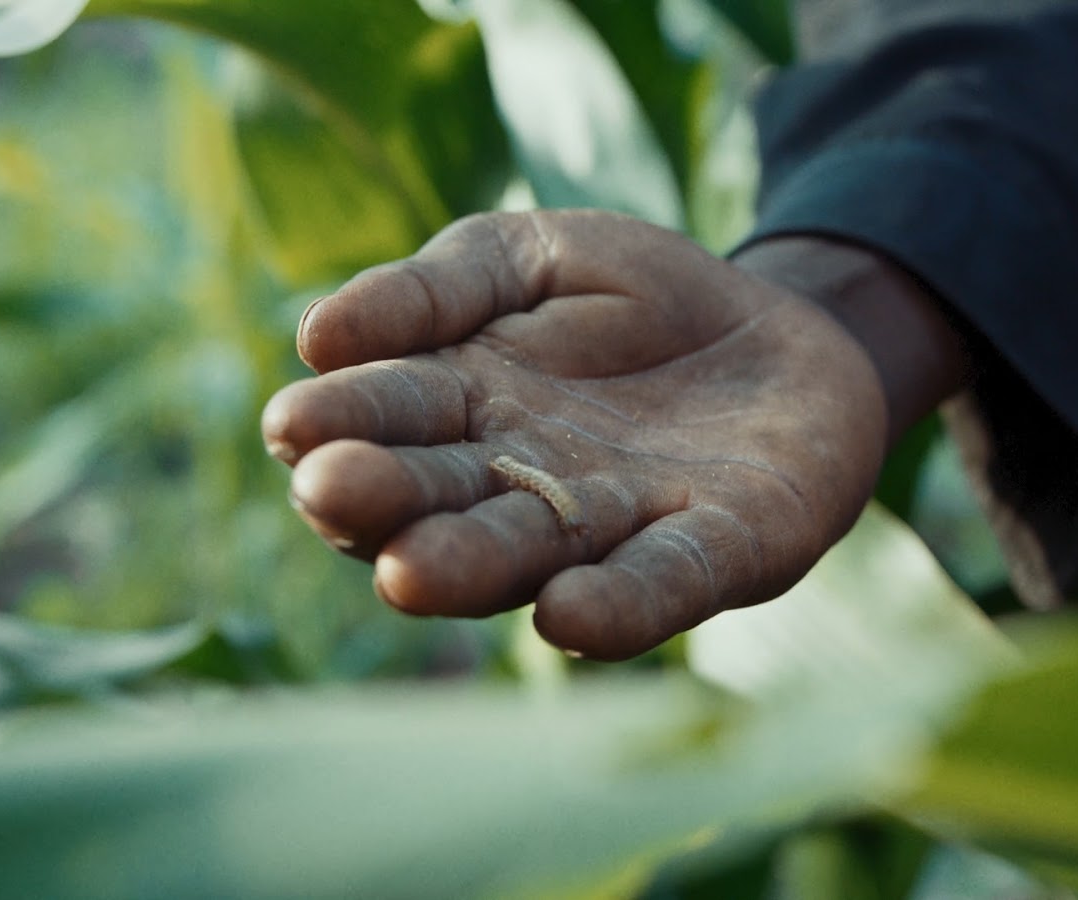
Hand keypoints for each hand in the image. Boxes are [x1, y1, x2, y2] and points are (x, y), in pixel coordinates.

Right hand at [261, 211, 964, 659]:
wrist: (785, 326)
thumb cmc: (635, 299)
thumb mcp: (525, 256)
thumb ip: (433, 290)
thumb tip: (313, 334)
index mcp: (464, 409)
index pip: (389, 419)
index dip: (342, 422)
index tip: (292, 424)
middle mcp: (522, 485)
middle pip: (443, 499)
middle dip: (386, 500)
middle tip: (331, 493)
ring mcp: (617, 525)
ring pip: (533, 552)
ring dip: (472, 565)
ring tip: (410, 573)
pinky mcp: (720, 550)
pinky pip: (665, 581)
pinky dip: (619, 604)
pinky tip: (568, 615)